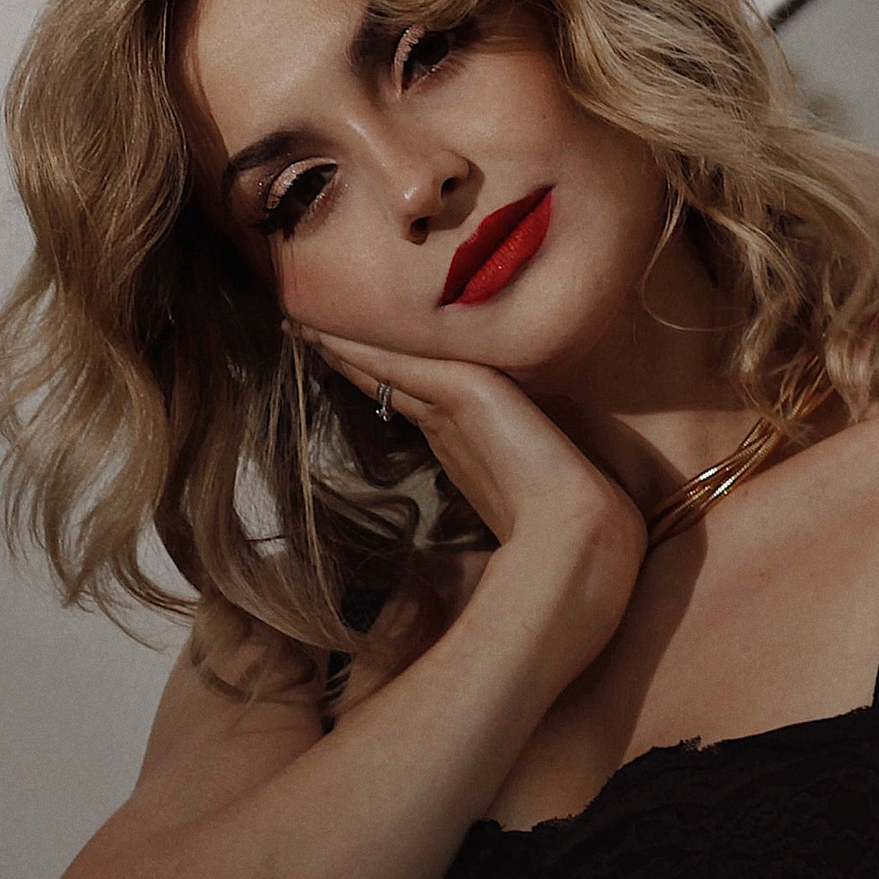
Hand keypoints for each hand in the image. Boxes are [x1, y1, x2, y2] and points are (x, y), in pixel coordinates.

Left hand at [296, 325, 647, 662]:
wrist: (575, 534)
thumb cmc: (551, 539)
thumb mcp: (500, 522)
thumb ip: (472, 511)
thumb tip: (444, 552)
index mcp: (470, 436)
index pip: (410, 397)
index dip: (371, 380)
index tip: (334, 365)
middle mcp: (462, 410)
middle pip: (394, 372)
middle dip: (352, 350)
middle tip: (305, 329)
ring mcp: (464, 395)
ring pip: (388, 362)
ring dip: (343, 343)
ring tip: (302, 326)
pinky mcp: (466, 388)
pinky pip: (393, 364)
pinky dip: (355, 349)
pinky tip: (317, 337)